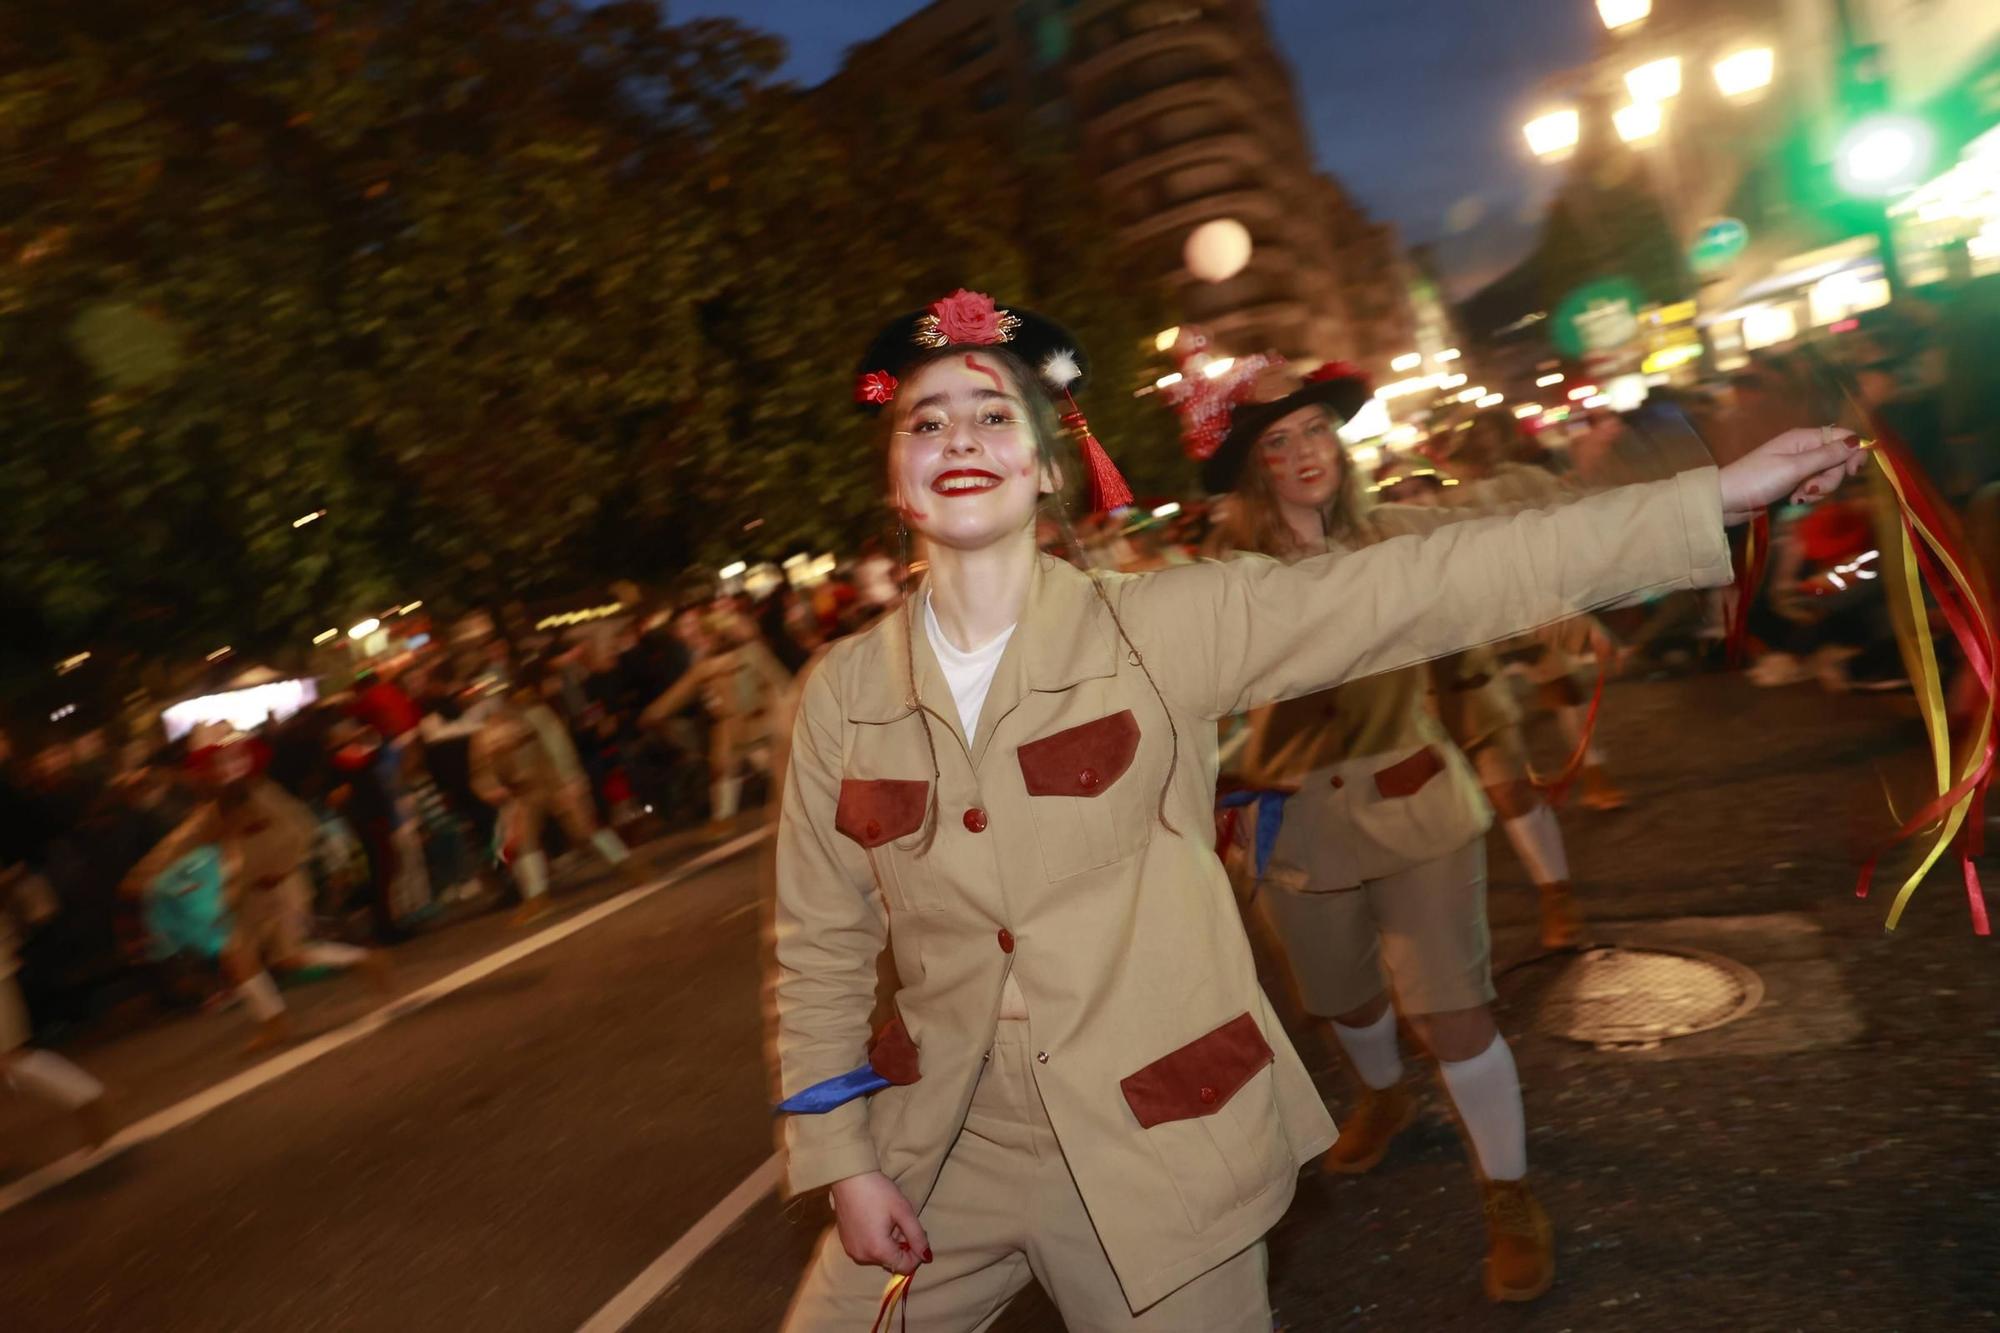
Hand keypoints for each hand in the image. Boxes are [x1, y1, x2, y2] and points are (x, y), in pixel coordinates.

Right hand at [828, 1171, 929, 1274]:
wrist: (848, 1177)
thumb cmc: (878, 1191)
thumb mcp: (903, 1211)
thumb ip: (917, 1236)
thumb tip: (927, 1257)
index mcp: (878, 1250)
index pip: (904, 1267)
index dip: (916, 1254)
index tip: (916, 1234)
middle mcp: (862, 1256)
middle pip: (892, 1261)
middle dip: (902, 1246)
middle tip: (901, 1222)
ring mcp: (852, 1251)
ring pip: (880, 1256)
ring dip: (889, 1243)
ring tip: (887, 1220)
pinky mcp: (846, 1243)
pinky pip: (867, 1250)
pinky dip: (876, 1241)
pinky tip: (876, 1221)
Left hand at [1717, 427, 1863, 524]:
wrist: (1726, 501)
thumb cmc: (1756, 480)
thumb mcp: (1794, 467)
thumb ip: (1826, 456)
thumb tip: (1858, 440)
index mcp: (1804, 438)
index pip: (1843, 437)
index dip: (1853, 453)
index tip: (1852, 471)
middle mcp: (1804, 449)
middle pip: (1838, 461)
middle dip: (1830, 478)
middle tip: (1810, 488)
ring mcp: (1799, 467)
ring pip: (1827, 477)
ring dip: (1818, 490)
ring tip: (1797, 496)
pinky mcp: (1793, 483)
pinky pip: (1814, 488)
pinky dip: (1808, 496)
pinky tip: (1794, 500)